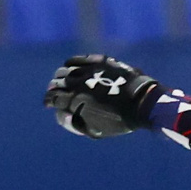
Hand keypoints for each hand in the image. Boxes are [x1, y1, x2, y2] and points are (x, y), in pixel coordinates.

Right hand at [44, 53, 159, 138]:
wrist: (142, 103)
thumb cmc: (119, 121)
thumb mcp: (95, 130)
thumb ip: (75, 124)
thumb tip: (61, 113)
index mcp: (76, 101)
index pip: (53, 98)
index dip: (48, 101)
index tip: (48, 103)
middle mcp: (79, 84)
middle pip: (56, 84)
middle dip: (53, 90)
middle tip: (54, 93)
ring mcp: (88, 71)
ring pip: (64, 71)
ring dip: (60, 77)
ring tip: (62, 81)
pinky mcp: (98, 62)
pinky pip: (77, 59)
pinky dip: (70, 64)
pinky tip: (69, 67)